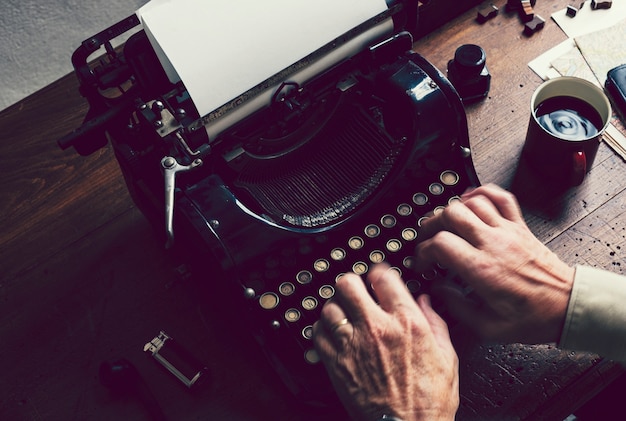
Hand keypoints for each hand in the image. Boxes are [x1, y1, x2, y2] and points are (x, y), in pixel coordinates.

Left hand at [313, 263, 457, 420]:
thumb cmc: (429, 400)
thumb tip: (426, 301)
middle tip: (355, 290)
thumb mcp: (447, 357)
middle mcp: (377, 327)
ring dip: (336, 307)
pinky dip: (322, 329)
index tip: (377, 277)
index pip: (383, 277)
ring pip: (330, 306)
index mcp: (406, 322)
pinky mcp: (336, 362)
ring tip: (343, 313)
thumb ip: (436, 322)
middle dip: (352, 283)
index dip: (379, 273)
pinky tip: (332, 333)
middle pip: (349, 284)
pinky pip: (317, 332)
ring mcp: (353, 344)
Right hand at [414, 183, 574, 343]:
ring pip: (471, 202)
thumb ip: (457, 307)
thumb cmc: (534, 317)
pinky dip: (481, 193)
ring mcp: (507, 232)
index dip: (423, 252)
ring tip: (444, 222)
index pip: (440, 244)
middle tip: (426, 237)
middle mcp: (493, 244)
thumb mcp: (489, 327)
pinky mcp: (519, 227)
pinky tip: (470, 200)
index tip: (423, 263)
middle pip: (451, 214)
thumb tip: (438, 290)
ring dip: (452, 208)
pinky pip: (500, 197)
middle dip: (431, 224)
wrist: (567, 306)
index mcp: (482, 269)